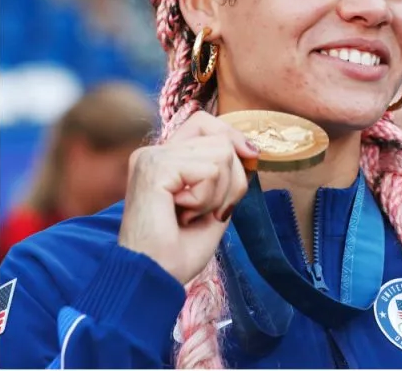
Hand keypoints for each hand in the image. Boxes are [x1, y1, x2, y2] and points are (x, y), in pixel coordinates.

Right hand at [118, 111, 259, 284]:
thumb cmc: (178, 251)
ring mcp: (151, 158)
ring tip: (189, 215)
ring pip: (221, 154)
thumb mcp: (213, 205)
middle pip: (221, 140)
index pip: (204, 123)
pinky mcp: (154, 168)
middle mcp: (153, 152)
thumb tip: (249, 150)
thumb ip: (226, 175)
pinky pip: (210, 171)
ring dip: (218, 194)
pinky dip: (207, 200)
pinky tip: (182, 216)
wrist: (153, 278)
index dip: (232, 136)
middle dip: (231, 180)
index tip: (250, 156)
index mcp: (163, 159)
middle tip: (207, 211)